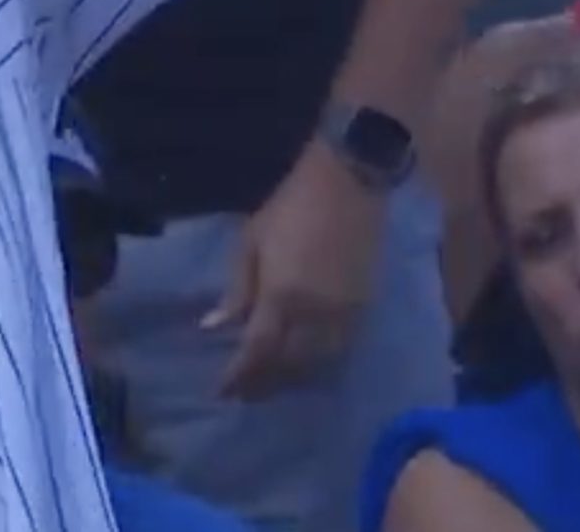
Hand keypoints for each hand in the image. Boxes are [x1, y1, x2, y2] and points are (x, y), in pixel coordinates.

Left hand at [205, 144, 383, 399]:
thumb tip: (215, 327)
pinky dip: (319, 365)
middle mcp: (316, 315)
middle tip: (243, 394)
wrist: (349, 185)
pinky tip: (304, 366)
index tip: (221, 391)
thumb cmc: (290, 207)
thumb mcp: (251, 242)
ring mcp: (345, 315)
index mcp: (283, 295)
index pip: (258, 350)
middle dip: (264, 384)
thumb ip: (237, 289)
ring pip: (317, 365)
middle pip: (289, 365)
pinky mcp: (365, 310)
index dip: (239, 376)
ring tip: (269, 385)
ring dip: (291, 379)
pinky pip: (340, 352)